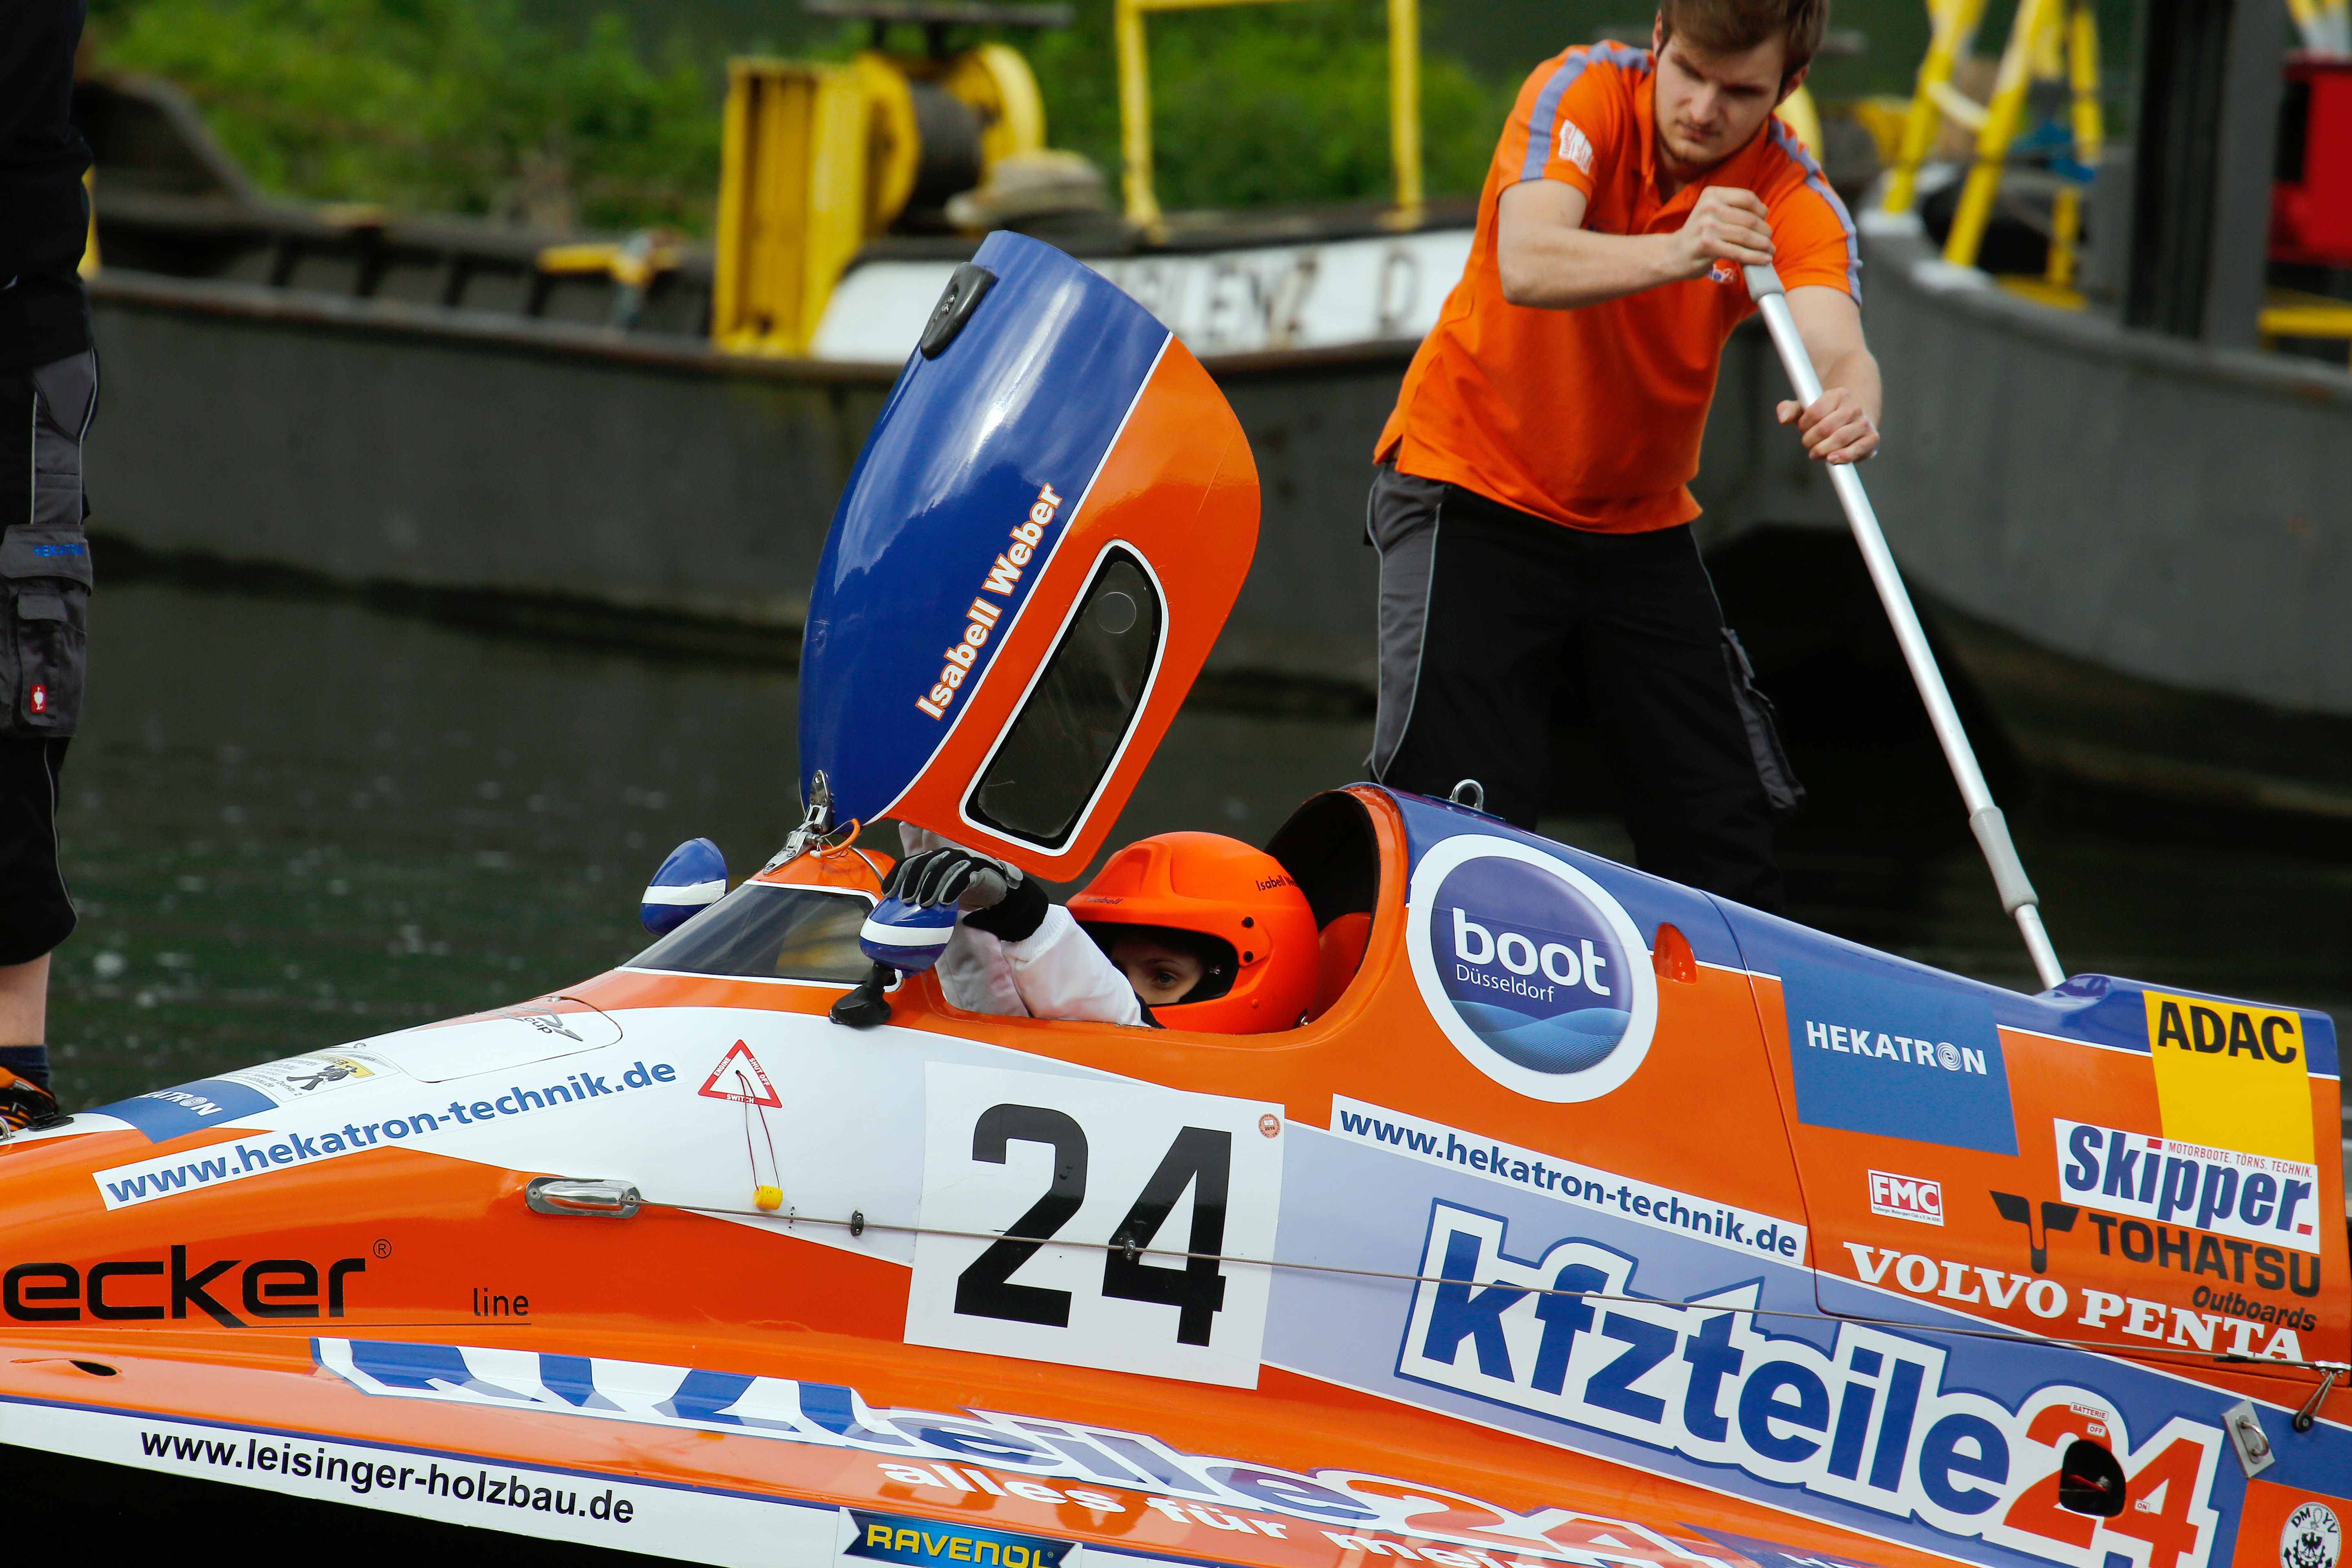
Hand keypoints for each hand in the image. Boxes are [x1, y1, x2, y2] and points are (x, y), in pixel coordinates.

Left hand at [889, 847, 1046, 941]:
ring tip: (924, 903)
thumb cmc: (966, 894)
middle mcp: (947, 856)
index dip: (897, 875)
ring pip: (941, 868)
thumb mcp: (939, 893)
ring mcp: (962, 861)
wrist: (999, 896)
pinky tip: (945, 902)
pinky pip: (962, 876)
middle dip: (912, 881)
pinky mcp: (977, 870)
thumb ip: (922, 893)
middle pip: (923, 863)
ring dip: (930, 885)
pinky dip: (952, 888)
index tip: (888, 893)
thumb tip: (898, 905)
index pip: (910, 862)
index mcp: (934, 860)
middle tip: (905, 900)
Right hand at [1671, 186, 1772, 280]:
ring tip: (1769, 251)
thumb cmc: (1698, 235)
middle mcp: (1709, 207)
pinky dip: (1755, 257)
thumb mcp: (1711, 212)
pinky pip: (1738, 251)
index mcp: (1712, 194)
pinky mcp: (1706, 245)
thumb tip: (1764, 215)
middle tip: (1768, 241)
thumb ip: (1732, 209)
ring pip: (1745, 235)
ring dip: (1763, 245)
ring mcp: (1706, 226)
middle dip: (1765, 232)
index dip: (1761, 211)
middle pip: (1749, 218)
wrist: (1672, 254)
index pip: (1747, 198)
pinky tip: (1764, 260)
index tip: (1764, 221)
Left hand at [1777, 385, 1879, 464]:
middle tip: (1807, 444)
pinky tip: (1831, 459)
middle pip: (1825, 428)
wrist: (1851, 422)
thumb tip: (1782, 417)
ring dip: (1822, 450)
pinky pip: (1858, 449)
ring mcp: (1864, 423)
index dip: (1803, 425)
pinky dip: (1843, 456)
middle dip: (1810, 440)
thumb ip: (1791, 410)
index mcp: (1839, 394)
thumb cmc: (1825, 417)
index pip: (1815, 412)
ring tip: (1815, 453)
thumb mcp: (1806, 410)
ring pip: (1840, 439)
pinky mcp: (1872, 439)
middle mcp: (1854, 407)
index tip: (1802, 429)